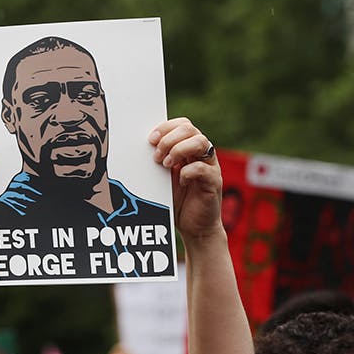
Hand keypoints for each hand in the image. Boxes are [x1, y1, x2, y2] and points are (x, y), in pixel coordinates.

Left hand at [149, 117, 221, 242]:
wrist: (195, 228)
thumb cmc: (178, 201)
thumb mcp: (163, 177)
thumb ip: (158, 161)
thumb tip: (139, 147)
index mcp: (189, 149)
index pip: (182, 125)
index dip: (166, 127)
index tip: (150, 139)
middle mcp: (202, 154)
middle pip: (191, 129)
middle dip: (170, 139)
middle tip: (157, 156)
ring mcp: (210, 166)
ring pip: (201, 142)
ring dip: (179, 150)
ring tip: (166, 164)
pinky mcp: (214, 182)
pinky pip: (203, 168)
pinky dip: (188, 172)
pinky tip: (181, 181)